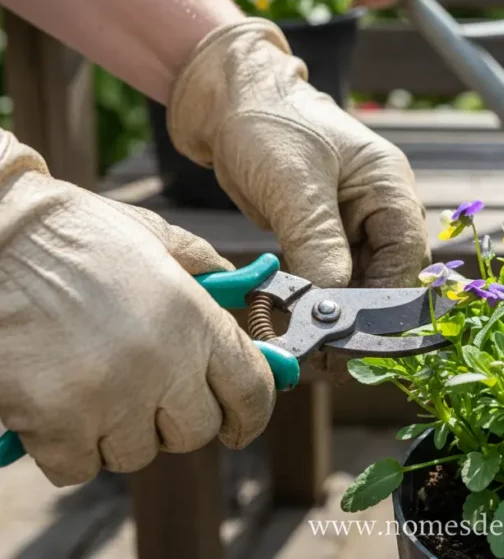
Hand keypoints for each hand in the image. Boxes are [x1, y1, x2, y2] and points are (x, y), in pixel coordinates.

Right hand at [0, 132, 274, 485]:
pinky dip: (67, 448)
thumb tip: (241, 290)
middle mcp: (163, 364)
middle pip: (196, 432)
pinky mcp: (54, 424)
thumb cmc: (73, 234)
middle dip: (176, 418)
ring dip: (119, 432)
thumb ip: (203, 269)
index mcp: (195, 319)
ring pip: (136, 453)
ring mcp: (110, 399)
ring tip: (93, 384)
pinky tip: (54, 405)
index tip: (239, 423)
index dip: (250, 414)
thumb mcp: (154, 237)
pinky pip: (78, 467)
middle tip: (148, 392)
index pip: (252, 392)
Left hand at [166, 19, 430, 377]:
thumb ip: (318, 244)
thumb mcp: (295, 185)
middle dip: (355, 315)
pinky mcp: (318, 231)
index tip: (354, 339)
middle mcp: (377, 207)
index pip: (406, 257)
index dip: (386, 302)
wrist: (225, 98)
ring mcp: (349, 220)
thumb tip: (332, 304)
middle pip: (384, 276)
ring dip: (328, 310)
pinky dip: (307, 296)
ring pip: (353, 281)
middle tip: (325, 354)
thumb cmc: (268, 123)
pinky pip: (323, 274)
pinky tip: (285, 315)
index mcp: (389, 187)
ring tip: (301, 341)